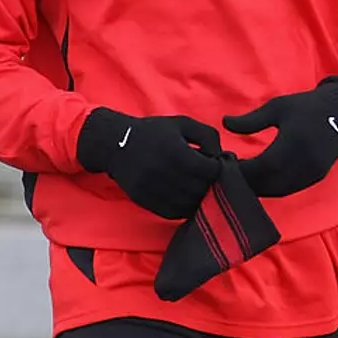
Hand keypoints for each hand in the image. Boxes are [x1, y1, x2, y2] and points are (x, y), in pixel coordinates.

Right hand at [76, 108, 222, 219]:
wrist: (116, 144)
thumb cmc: (155, 132)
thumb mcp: (183, 124)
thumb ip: (208, 136)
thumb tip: (221, 156)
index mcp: (176, 152)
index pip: (210, 170)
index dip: (218, 167)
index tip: (214, 163)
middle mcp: (164, 172)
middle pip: (201, 189)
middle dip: (210, 184)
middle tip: (208, 178)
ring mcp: (152, 189)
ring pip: (188, 205)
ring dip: (198, 199)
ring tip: (198, 187)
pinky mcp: (144, 201)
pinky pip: (172, 213)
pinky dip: (184, 208)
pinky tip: (185, 197)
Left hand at [223, 77, 337, 196]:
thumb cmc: (306, 108)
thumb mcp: (277, 107)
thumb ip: (251, 120)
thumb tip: (225, 123)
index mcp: (293, 143)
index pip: (262, 166)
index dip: (242, 170)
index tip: (226, 164)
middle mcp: (304, 162)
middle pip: (269, 183)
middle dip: (247, 181)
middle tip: (228, 174)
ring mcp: (312, 173)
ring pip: (278, 190)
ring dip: (259, 188)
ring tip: (242, 177)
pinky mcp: (316, 178)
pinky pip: (289, 189)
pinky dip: (273, 188)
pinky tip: (260, 179)